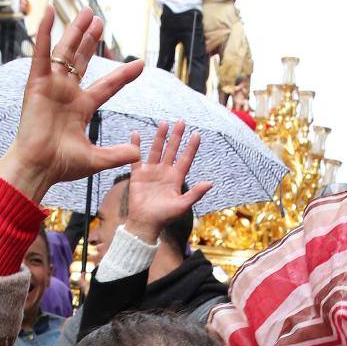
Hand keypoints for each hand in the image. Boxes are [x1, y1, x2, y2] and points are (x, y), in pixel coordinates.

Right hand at [0, 7, 143, 202]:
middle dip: (91, 41)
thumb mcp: (96, 159)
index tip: (140, 64)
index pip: (108, 86)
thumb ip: (117, 154)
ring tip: (87, 12)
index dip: (123, 75)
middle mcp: (67, 94)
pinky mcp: (36, 84)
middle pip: (83, 61)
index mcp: (82, 108)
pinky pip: (42, 54)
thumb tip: (138, 154)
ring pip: (66, 53)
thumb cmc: (61, 166)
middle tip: (100, 22)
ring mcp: (52, 87)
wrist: (39, 168)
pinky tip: (50, 13)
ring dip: (75, 32)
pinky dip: (45, 33)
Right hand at [124, 121, 212, 243]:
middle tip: (181, 121)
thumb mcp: (182, 205)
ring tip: (163, 123)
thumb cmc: (164, 217)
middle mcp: (164, 173)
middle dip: (176, 136)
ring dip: (160, 137)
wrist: (144, 223)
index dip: (191, 147)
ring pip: (156, 150)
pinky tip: (136, 134)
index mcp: (176, 179)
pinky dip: (136, 146)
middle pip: (172, 150)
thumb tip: (210, 183)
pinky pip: (136, 158)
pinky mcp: (138, 175)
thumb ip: (195, 194)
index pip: (185, 159)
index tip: (197, 134)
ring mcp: (151, 172)